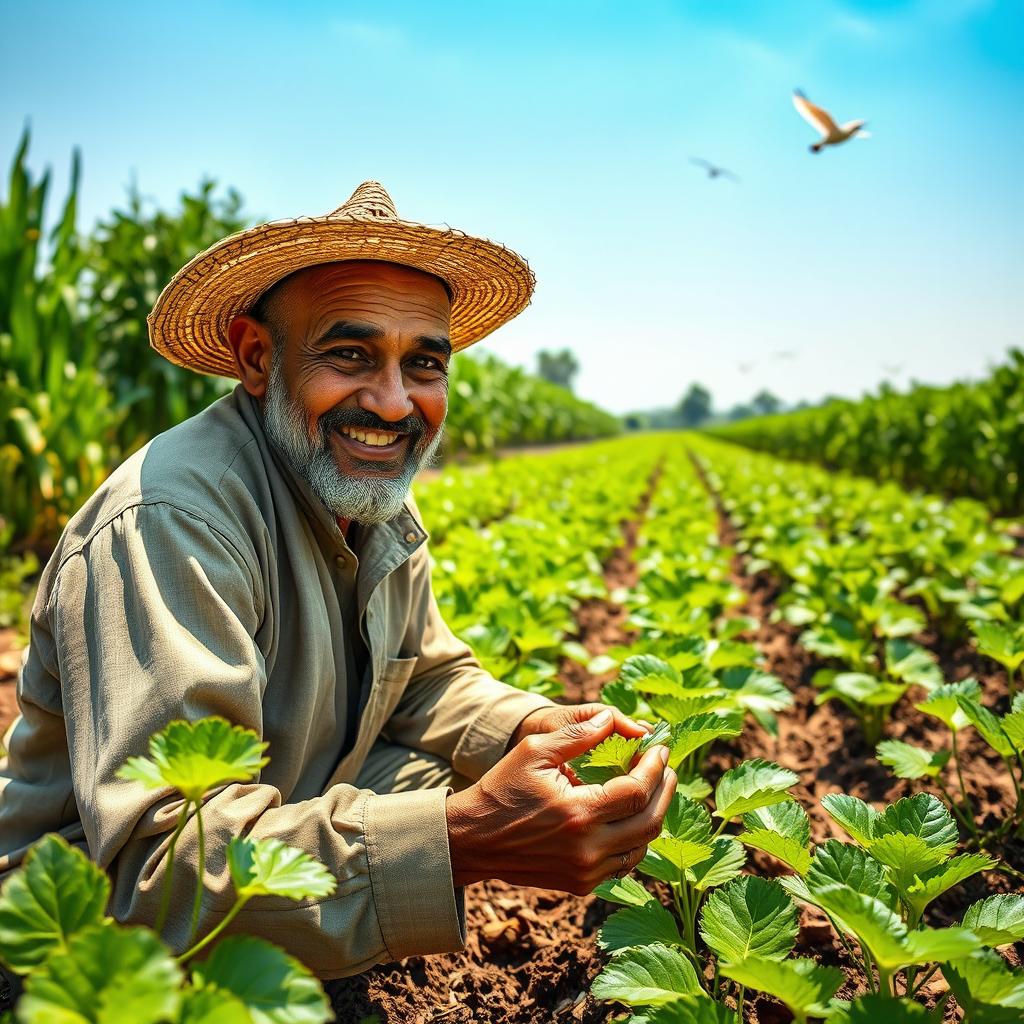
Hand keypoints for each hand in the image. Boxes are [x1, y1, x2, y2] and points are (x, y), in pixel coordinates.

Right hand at [446, 711, 676, 895]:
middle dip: (665, 790)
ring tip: (654, 789)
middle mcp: (587, 848)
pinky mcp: (581, 885)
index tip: (661, 747)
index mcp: (578, 812)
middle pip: (650, 822)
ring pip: (642, 847)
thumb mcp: (535, 751)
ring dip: (653, 816)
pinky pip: (623, 864)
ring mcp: (586, 872)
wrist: (472, 839)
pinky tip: (631, 817)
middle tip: (665, 766)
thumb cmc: (502, 789)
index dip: (655, 767)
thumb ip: (577, 734)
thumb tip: (612, 719)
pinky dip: (634, 840)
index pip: (637, 791)